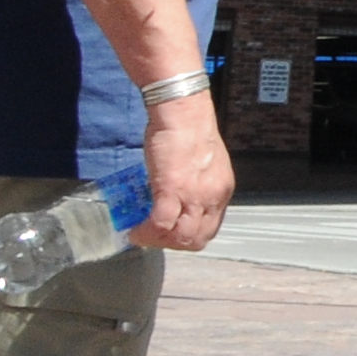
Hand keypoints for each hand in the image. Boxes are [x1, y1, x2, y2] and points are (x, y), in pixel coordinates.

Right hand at [137, 96, 233, 250]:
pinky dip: (146, 232)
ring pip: (179, 237)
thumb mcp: (203, 165)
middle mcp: (213, 196)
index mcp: (221, 190)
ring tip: (142, 233)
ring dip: (157, 241)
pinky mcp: (172, 189)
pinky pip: (160, 224)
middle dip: (172, 244)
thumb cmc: (189, 131)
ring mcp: (194, 195)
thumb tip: (180, 200)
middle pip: (196, 238)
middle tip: (153, 237)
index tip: (169, 234)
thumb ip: (197, 185)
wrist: (183, 112)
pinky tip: (135, 229)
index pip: (209, 229)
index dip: (186, 237)